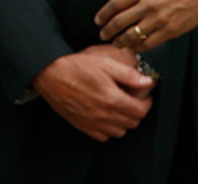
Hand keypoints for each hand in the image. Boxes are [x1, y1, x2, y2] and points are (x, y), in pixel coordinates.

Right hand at [31, 45, 155, 141]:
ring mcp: (93, 123)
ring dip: (123, 120)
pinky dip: (108, 128)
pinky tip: (104, 114)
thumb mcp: (105, 62)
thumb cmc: (75, 66)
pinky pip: (103, 136)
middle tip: (130, 97)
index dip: (146, 102)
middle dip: (136, 110)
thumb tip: (147, 82)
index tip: (143, 94)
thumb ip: (129, 74)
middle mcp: (104, 115)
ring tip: (117, 105)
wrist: (49, 74)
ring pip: (120, 131)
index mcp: (112, 99)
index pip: (141, 110)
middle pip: (133, 122)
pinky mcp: (83, 126)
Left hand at [95, 0, 197, 51]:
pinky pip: (147, 44)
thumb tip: (121, 8)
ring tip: (116, 43)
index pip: (115, 4)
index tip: (98, 20)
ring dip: (120, 42)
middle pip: (119, 21)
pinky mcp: (169, 31)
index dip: (103, 14)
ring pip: (131, 35)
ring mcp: (158, 19)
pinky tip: (134, 47)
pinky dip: (138, 47)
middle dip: (108, 31)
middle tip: (103, 35)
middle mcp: (148, 4)